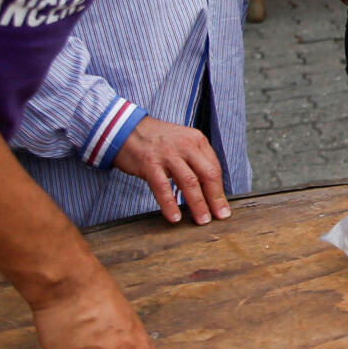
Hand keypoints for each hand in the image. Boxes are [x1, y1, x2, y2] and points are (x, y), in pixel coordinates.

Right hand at [113, 119, 228, 225]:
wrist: (124, 128)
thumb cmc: (156, 139)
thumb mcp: (182, 142)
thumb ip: (196, 160)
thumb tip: (209, 188)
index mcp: (197, 140)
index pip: (215, 168)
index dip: (220, 190)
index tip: (222, 207)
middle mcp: (186, 146)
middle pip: (208, 174)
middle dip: (215, 198)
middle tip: (219, 216)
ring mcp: (168, 154)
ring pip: (189, 182)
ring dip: (198, 204)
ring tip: (202, 220)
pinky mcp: (150, 163)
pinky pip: (163, 187)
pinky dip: (170, 204)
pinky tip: (175, 217)